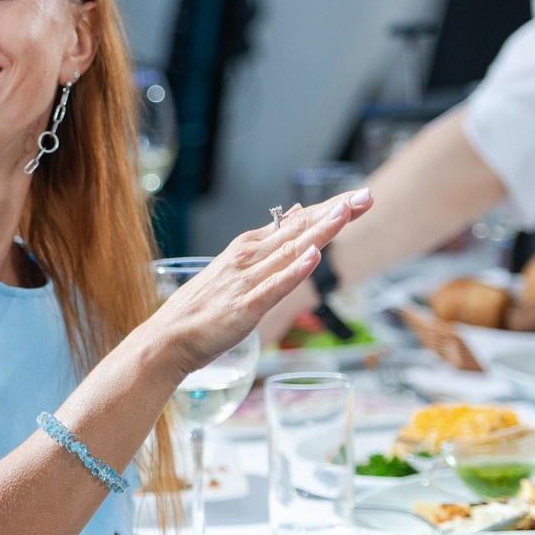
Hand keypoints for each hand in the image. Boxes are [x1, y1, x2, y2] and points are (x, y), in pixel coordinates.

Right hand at [144, 189, 371, 377]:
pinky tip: (312, 257)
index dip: (328, 209)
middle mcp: (248, 258)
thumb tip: (296, 216)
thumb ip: (268, 245)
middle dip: (333, 213)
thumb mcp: (236, 268)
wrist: (169, 338)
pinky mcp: (246, 307)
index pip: (294, 222)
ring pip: (290, 252)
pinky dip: (294, 271)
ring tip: (345, 214)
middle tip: (365, 196)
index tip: (358, 196)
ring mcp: (247, 281)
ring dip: (319, 232)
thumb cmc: (203, 308)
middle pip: (298, 231)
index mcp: (247, 248)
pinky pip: (275, 286)